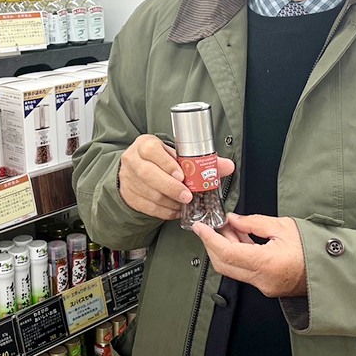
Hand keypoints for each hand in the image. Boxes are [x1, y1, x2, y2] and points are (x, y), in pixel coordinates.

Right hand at [119, 135, 235, 220]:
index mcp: (145, 144)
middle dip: (170, 187)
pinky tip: (175, 210)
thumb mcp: (176, 154)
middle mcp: (133, 159)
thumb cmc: (160, 159)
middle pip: (148, 174)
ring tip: (184, 204)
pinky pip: (147, 206)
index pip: (152, 151)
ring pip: (148, 193)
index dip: (167, 164)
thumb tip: (227, 166)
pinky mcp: (129, 195)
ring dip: (169, 202)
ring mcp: (128, 178)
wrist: (137, 167)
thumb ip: (201, 160)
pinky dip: (163, 211)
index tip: (182, 175)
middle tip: (187, 196)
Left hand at [193, 213, 307, 297]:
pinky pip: (244, 271)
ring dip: (225, 247)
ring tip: (229, 227)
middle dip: (213, 243)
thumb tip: (233, 220)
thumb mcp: (282, 226)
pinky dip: (237, 254)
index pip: (227, 253)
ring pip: (233, 268)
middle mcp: (263, 279)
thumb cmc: (313, 249)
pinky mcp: (266, 286)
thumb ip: (253, 223)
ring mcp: (264, 286)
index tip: (200, 228)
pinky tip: (240, 238)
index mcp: (267, 263)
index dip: (210, 239)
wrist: (330, 269)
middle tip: (212, 225)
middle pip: (224, 264)